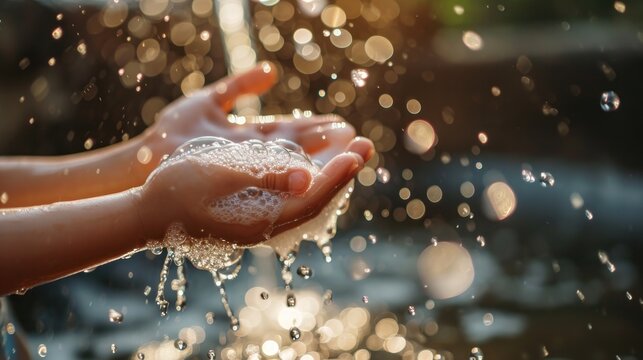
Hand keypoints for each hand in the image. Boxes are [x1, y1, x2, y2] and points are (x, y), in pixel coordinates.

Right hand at [137, 146, 365, 244]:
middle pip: (317, 201)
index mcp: (259, 222)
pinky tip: (319, 167)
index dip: (338, 175)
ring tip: (352, 153)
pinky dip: (312, 182)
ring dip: (331, 176)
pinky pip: (293, 201)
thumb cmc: (173, 191)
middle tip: (367, 145)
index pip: (311, 198)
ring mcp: (260, 224)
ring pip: (308, 201)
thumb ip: (260, 175)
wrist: (145, 216)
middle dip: (343, 173)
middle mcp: (265, 228)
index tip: (359, 151)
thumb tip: (305, 176)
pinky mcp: (253, 217)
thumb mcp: (215, 174)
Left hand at [143, 62, 361, 164]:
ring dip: (321, 167)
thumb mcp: (209, 101)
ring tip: (350, 161)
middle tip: (362, 147)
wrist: (144, 162)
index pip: (294, 134)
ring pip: (292, 170)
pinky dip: (293, 182)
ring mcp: (246, 174)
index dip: (320, 130)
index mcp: (252, 139)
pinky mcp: (236, 187)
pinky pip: (271, 185)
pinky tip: (316, 180)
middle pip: (300, 153)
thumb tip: (272, 71)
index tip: (346, 127)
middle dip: (330, 150)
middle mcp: (254, 159)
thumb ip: (240, 86)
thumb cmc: (172, 134)